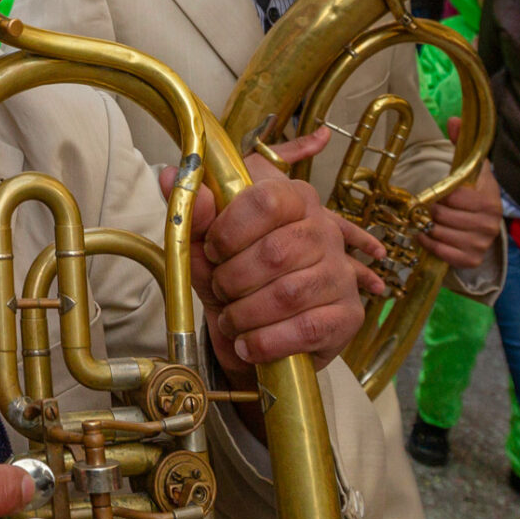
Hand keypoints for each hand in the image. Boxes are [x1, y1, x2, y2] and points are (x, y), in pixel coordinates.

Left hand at [160, 127, 369, 373]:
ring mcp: (340, 274)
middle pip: (275, 252)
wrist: (260, 333)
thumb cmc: (236, 281)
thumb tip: (172, 176)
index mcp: (294, 200)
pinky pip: (306, 329)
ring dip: (245, 313)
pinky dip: (266, 341)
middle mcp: (324, 232)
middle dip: (232, 280)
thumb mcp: (207, 248)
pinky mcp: (347, 315)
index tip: (213, 250)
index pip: (265, 200)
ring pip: (288, 294)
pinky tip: (248, 342)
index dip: (229, 230)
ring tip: (231, 319)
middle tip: (221, 290)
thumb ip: (193, 215)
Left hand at [420, 117, 503, 269]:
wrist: (481, 224)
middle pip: (442, 216)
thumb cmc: (472, 193)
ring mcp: (482, 243)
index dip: (440, 195)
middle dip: (430, 211)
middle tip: (429, 208)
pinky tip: (429, 235)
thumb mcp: (468, 168)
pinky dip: (429, 243)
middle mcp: (490, 223)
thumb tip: (454, 119)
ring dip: (428, 228)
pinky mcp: (472, 259)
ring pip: (439, 234)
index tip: (441, 193)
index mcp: (489, 199)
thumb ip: (462, 144)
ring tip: (429, 221)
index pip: (454, 197)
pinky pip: (441, 252)